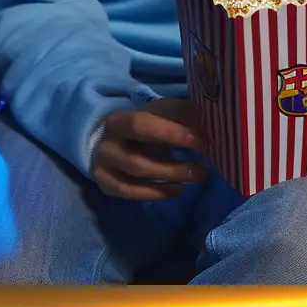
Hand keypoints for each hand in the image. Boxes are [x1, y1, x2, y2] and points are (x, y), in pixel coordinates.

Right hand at [91, 99, 205, 202]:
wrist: (112, 142)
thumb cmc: (144, 126)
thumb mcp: (161, 112)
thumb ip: (181, 113)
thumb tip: (202, 123)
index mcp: (118, 121)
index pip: (141, 125)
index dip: (170, 134)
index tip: (198, 141)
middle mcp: (106, 146)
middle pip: (137, 160)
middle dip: (172, 167)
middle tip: (200, 171)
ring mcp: (104, 168)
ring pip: (136, 178)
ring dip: (169, 178)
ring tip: (195, 178)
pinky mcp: (106, 184)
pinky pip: (130, 193)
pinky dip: (156, 194)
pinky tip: (177, 190)